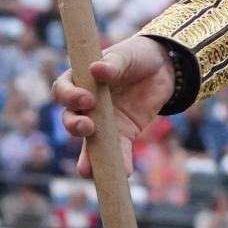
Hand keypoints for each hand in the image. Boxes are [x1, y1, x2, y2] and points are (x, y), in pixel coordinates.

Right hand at [52, 34, 176, 177]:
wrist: (165, 67)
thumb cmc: (138, 55)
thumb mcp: (127, 54)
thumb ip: (113, 64)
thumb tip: (97, 70)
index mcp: (80, 79)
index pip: (63, 89)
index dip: (69, 96)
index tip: (86, 99)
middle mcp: (86, 104)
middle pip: (71, 118)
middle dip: (74, 126)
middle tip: (86, 126)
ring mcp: (103, 121)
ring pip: (90, 142)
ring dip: (88, 156)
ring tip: (87, 170)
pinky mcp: (123, 133)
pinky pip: (119, 150)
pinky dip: (120, 162)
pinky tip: (123, 173)